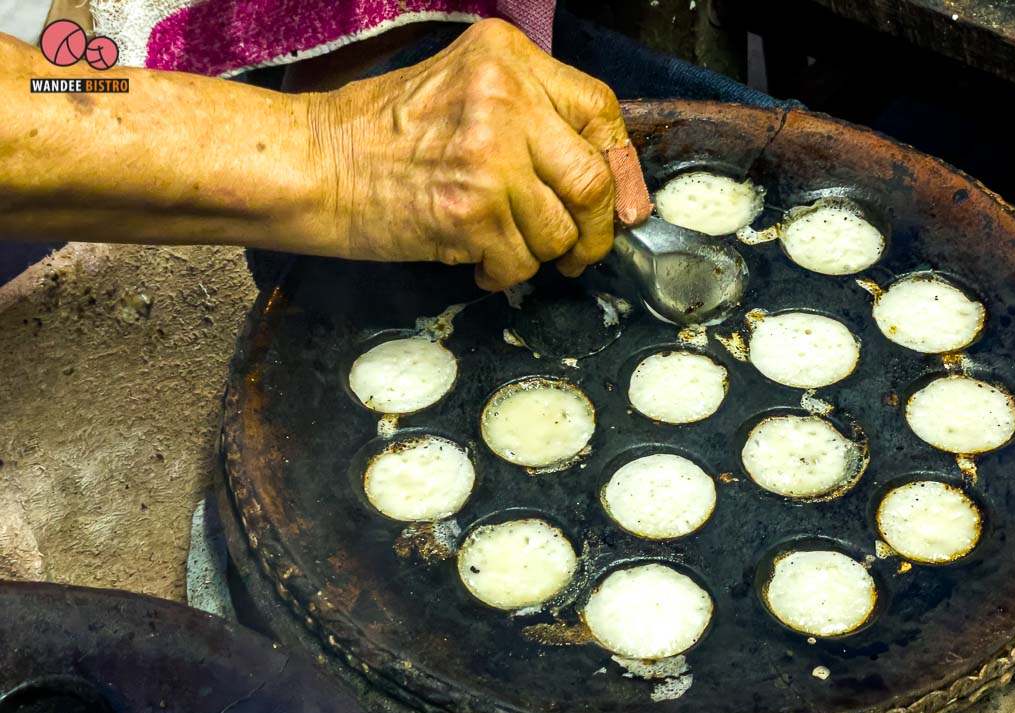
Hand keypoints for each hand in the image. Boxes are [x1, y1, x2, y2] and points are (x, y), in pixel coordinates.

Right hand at [308, 18, 628, 289]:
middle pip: (592, 180)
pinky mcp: (471, 213)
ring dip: (540, 255)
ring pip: (558, 232)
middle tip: (583, 250)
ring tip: (506, 247)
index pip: (599, 110)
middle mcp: (505, 101)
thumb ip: (531, 118)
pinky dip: (504, 274)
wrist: (315, 165)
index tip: (624, 203)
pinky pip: (520, 263)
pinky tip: (477, 260)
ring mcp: (490, 159)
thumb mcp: (463, 90)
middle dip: (597, 230)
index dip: (620, 166)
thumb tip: (603, 180)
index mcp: (507, 59)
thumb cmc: (381, 134)